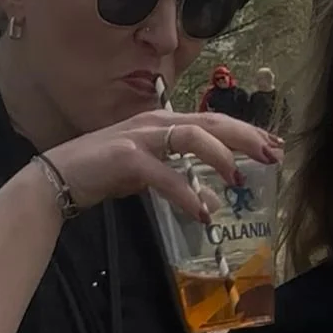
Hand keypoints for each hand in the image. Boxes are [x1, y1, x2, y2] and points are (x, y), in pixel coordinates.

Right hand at [45, 112, 281, 220]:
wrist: (59, 176)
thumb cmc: (104, 172)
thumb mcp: (150, 178)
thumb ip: (182, 183)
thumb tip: (212, 201)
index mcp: (165, 122)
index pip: (214, 121)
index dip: (246, 132)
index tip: (273, 145)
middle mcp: (157, 122)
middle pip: (212, 122)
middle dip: (246, 137)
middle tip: (272, 155)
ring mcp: (142, 136)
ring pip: (193, 138)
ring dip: (221, 158)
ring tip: (239, 180)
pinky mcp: (128, 158)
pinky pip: (166, 175)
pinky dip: (186, 193)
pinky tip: (201, 211)